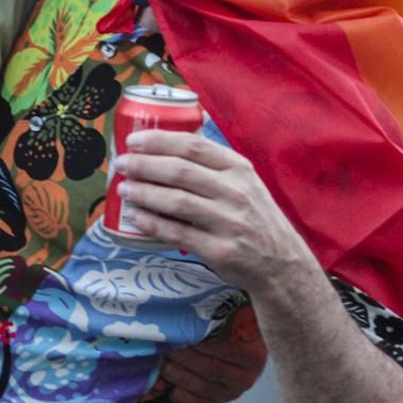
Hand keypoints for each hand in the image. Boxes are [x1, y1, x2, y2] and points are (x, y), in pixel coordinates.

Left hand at [113, 128, 314, 297]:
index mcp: (239, 169)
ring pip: (176, 201)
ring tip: (124, 189)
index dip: (160, 141)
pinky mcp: (220, 251)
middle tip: (121, 164)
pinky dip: (152, 224)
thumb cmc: (254, 217)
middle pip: (180, 171)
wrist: (281, 263)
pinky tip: (135, 217)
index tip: (134, 140)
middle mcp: (235, 192)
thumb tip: (168, 143)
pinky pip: (178, 233)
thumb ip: (214, 164)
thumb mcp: (245, 182)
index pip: (194, 146)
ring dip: (144, 193)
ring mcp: (229, 222)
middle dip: (144, 165)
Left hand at [161, 325, 268, 402]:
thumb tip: (191, 315)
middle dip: (185, 359)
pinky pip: (200, 401)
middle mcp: (246, 376)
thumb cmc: (235, 325)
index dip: (202, 342)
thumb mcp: (232, 318)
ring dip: (180, 376)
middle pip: (211, 368)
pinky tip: (170, 388)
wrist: (245, 343)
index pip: (225, 349)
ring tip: (164, 365)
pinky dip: (183, 396)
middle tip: (167, 347)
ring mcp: (233, 391)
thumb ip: (217, 319)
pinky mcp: (220, 400)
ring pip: (203, 386)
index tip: (182, 334)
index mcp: (253, 354)